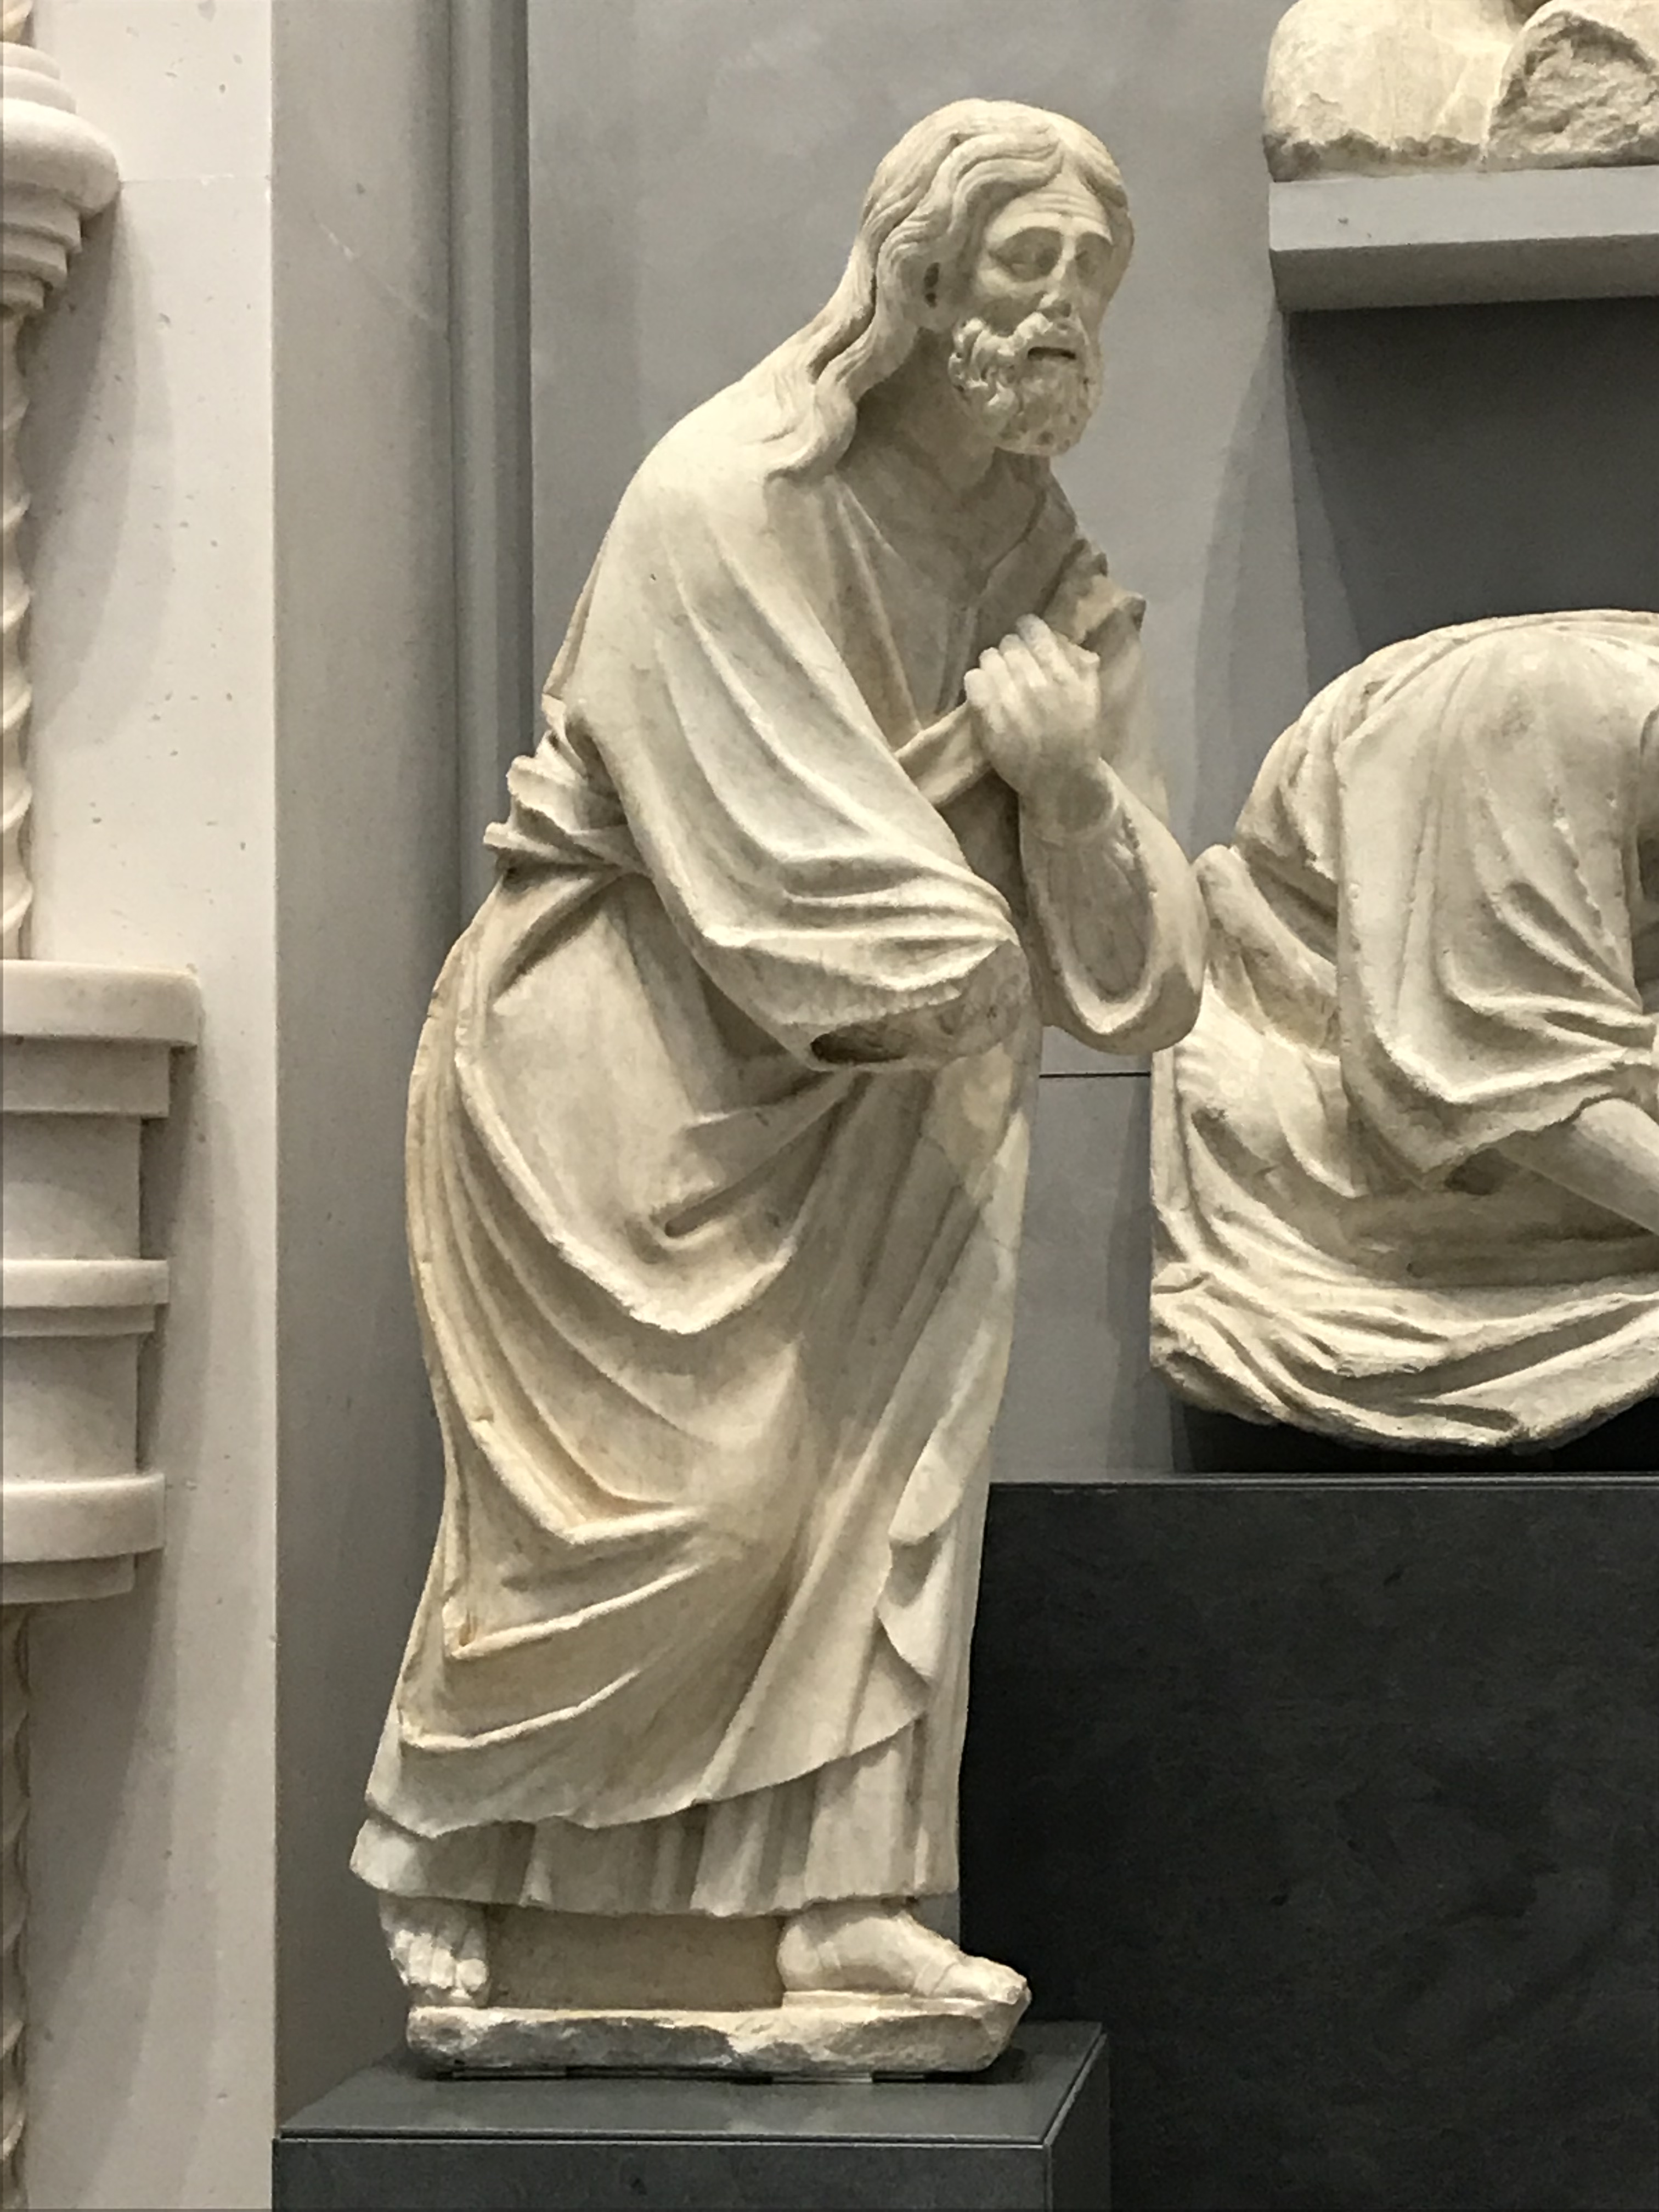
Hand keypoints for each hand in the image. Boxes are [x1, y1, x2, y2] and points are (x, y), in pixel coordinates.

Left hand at [964, 616, 1111, 833]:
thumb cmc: (1077, 738)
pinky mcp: (988, 718)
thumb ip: (1080, 663)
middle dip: (1011, 653)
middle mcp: (1037, 683)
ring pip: (988, 657)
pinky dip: (977, 683)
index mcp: (1063, 674)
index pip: (1033, 629)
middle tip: (1014, 669)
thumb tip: (1060, 637)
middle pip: (1008, 644)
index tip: (1027, 643)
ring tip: (1000, 683)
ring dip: (993, 667)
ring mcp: (1010, 700)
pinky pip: (973, 679)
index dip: (1028, 632)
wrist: (1059, 780)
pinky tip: (986, 695)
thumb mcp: (1090, 696)